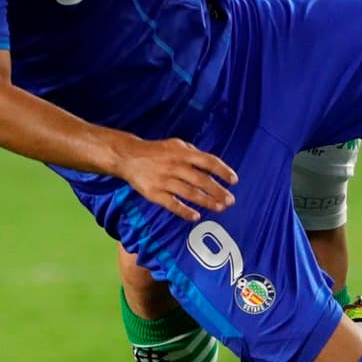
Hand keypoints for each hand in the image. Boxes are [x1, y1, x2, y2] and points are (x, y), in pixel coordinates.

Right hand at [116, 135, 237, 221]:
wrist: (128, 157)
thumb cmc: (156, 151)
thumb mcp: (175, 144)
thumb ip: (193, 152)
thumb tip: (211, 164)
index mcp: (182, 153)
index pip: (207, 161)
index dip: (222, 171)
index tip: (234, 180)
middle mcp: (175, 166)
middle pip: (201, 180)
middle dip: (217, 191)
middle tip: (230, 200)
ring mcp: (164, 180)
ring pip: (189, 193)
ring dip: (206, 202)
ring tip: (219, 208)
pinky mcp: (154, 193)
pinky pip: (172, 204)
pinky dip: (184, 211)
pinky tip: (195, 217)